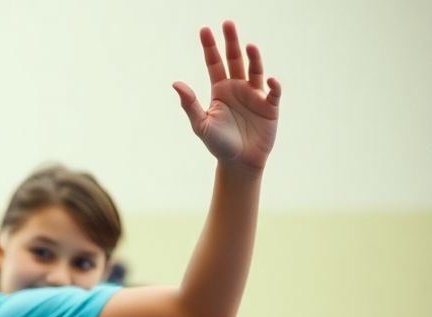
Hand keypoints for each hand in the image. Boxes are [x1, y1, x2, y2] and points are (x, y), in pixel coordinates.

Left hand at [172, 21, 280, 170]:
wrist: (239, 162)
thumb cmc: (218, 144)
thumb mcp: (201, 124)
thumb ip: (189, 104)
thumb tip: (176, 83)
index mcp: (220, 90)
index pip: (214, 63)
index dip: (210, 47)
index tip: (205, 30)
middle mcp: (237, 87)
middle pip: (234, 59)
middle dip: (231, 42)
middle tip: (227, 23)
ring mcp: (254, 95)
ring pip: (254, 70)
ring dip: (253, 58)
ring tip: (248, 46)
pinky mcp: (269, 106)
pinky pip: (272, 92)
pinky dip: (272, 85)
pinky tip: (269, 80)